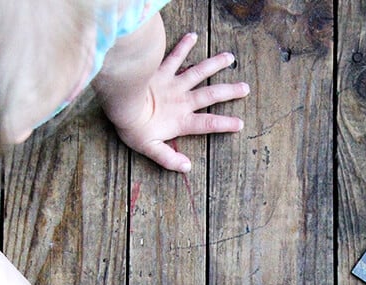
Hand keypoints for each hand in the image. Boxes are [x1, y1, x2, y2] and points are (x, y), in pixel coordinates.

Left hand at [113, 32, 249, 171]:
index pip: (208, 124)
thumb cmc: (134, 128)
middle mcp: (182, 100)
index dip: (225, 124)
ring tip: (230, 58)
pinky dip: (183, 45)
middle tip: (245, 87)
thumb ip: (169, 159)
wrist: (121, 104)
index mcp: (181, 121)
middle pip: (211, 95)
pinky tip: (193, 36)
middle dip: (229, 91)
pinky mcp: (161, 71)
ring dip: (215, 64)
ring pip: (199, 72)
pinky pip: (174, 56)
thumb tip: (186, 167)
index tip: (240, 123)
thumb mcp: (151, 150)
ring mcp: (173, 84)